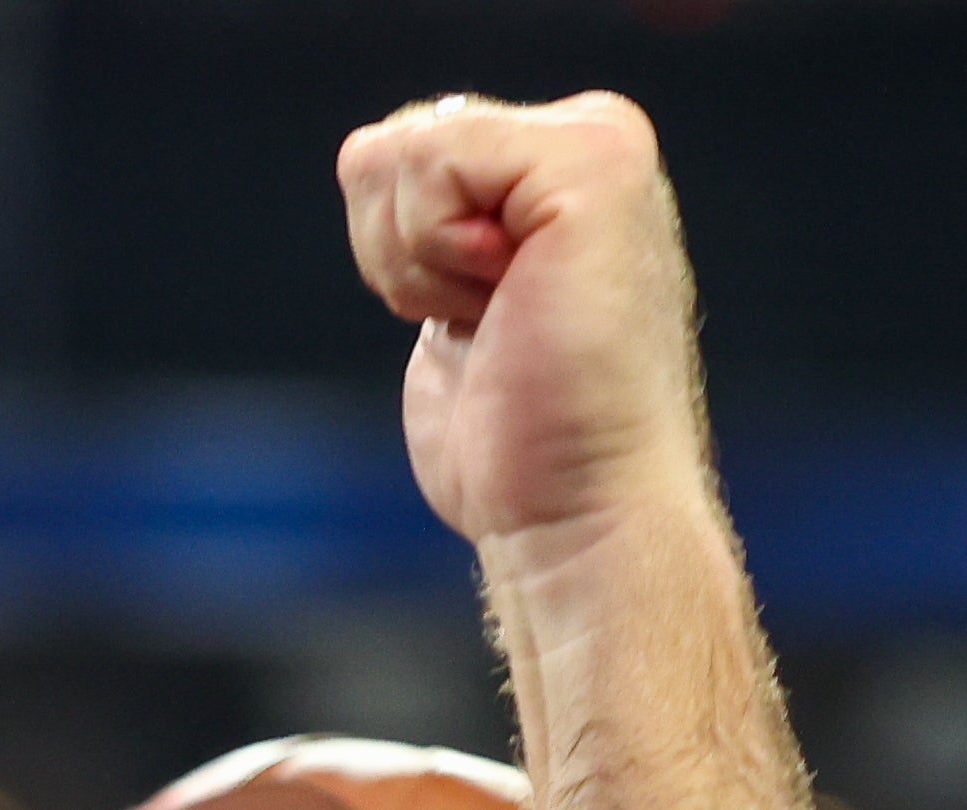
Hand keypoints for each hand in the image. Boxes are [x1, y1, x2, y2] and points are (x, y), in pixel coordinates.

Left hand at [338, 92, 714, 561]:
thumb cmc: (521, 448)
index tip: (483, 324)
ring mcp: (599, 143)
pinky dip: (435, 253)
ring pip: (400, 151)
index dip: (399, 256)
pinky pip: (429, 160)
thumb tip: (367, 157)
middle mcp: (592, 138)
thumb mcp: (457, 306)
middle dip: (400, 257)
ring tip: (502, 318)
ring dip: (417, 264)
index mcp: (562, 169)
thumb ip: (430, 221)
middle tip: (489, 327)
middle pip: (392, 148)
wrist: (579, 514)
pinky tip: (505, 304)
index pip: (403, 156)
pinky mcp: (591, 162)